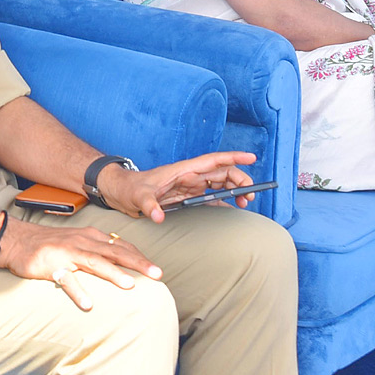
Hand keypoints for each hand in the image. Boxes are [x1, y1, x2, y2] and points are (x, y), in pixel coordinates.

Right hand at [0, 221, 161, 309]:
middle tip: (157, 274)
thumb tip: (120, 262)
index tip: (156, 269)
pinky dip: (77, 291)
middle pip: (114, 252)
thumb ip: (97, 250)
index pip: (120, 246)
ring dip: (113, 273)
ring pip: (94, 262)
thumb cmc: (50, 244)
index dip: (139, 257)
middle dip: (137, 263)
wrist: (18, 240)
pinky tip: (88, 304)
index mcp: (90, 237)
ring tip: (130, 285)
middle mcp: (82, 243)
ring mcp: (67, 254)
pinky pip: (66, 279)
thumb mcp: (78, 242)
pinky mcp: (51, 266)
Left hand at [98, 151, 257, 222]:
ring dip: (235, 190)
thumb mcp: (137, 197)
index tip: (252, 157)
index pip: (213, 160)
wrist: (122, 193)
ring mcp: (190, 186)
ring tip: (245, 203)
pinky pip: (211, 197)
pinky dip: (225, 201)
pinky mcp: (188, 197)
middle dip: (240, 180)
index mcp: (182, 170)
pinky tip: (234, 208)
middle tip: (249, 196)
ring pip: (220, 184)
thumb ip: (148, 205)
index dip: (233, 157)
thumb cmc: (129, 189)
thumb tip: (158, 216)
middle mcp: (190, 176)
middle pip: (222, 173)